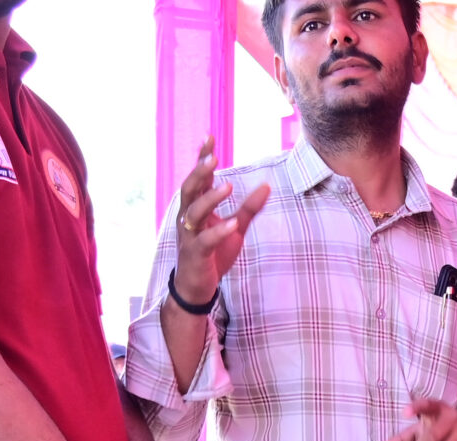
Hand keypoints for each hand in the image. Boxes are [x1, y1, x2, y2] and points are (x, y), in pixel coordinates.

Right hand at [169, 138, 270, 308]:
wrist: (197, 287)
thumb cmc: (213, 254)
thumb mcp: (235, 228)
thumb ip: (249, 208)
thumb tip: (267, 186)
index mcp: (197, 208)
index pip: (198, 178)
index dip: (201, 158)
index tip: (209, 137)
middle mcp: (189, 218)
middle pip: (189, 189)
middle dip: (200, 172)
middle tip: (214, 158)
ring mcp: (189, 236)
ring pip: (194, 211)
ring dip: (210, 198)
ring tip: (228, 185)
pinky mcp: (195, 254)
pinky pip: (205, 240)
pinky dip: (218, 231)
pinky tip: (231, 224)